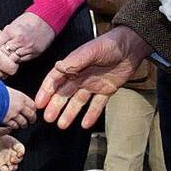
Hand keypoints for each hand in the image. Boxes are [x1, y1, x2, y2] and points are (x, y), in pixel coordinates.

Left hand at [0, 11, 54, 65]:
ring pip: (13, 58)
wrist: (46, 20)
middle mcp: (19, 40)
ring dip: (11, 56)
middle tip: (5, 50)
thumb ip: (6, 34)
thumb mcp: (14, 24)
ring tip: (13, 53)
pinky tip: (20, 53)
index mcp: (12, 31)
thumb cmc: (29, 20)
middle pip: (5, 52)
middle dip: (4, 52)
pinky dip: (19, 58)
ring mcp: (27, 48)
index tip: (0, 44)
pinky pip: (22, 60)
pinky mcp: (34, 53)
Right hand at [0, 86, 36, 129]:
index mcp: (21, 97)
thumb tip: (12, 96)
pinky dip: (15, 126)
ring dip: (24, 124)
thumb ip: (12, 95)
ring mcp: (14, 114)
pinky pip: (14, 125)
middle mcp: (19, 106)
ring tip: (24, 125)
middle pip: (30, 114)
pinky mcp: (7, 120)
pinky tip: (14, 126)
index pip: (32, 104)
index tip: (33, 111)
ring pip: (23, 122)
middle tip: (32, 120)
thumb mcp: (7, 89)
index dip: (33, 109)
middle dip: (32, 118)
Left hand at [0, 129, 25, 170]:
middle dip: (18, 160)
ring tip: (11, 166)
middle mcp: (10, 152)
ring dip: (14, 167)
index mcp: (11, 143)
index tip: (20, 153)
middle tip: (13, 159)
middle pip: (19, 158)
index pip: (20, 148)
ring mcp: (5, 159)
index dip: (21, 151)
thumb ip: (1, 130)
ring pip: (14, 166)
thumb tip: (8, 129)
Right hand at [35, 27, 150, 129]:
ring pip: (78, 102)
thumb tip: (58, 68)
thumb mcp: (91, 51)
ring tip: (62, 125)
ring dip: (69, 113)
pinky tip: (85, 125)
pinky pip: (97, 105)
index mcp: (73, 66)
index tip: (39, 103)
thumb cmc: (110, 45)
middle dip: (55, 106)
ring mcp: (93, 85)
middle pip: (64, 94)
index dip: (46, 92)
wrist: (131, 47)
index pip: (55, 80)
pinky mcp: (106, 90)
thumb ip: (75, 61)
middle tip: (48, 119)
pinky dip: (91, 115)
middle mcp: (80, 77)